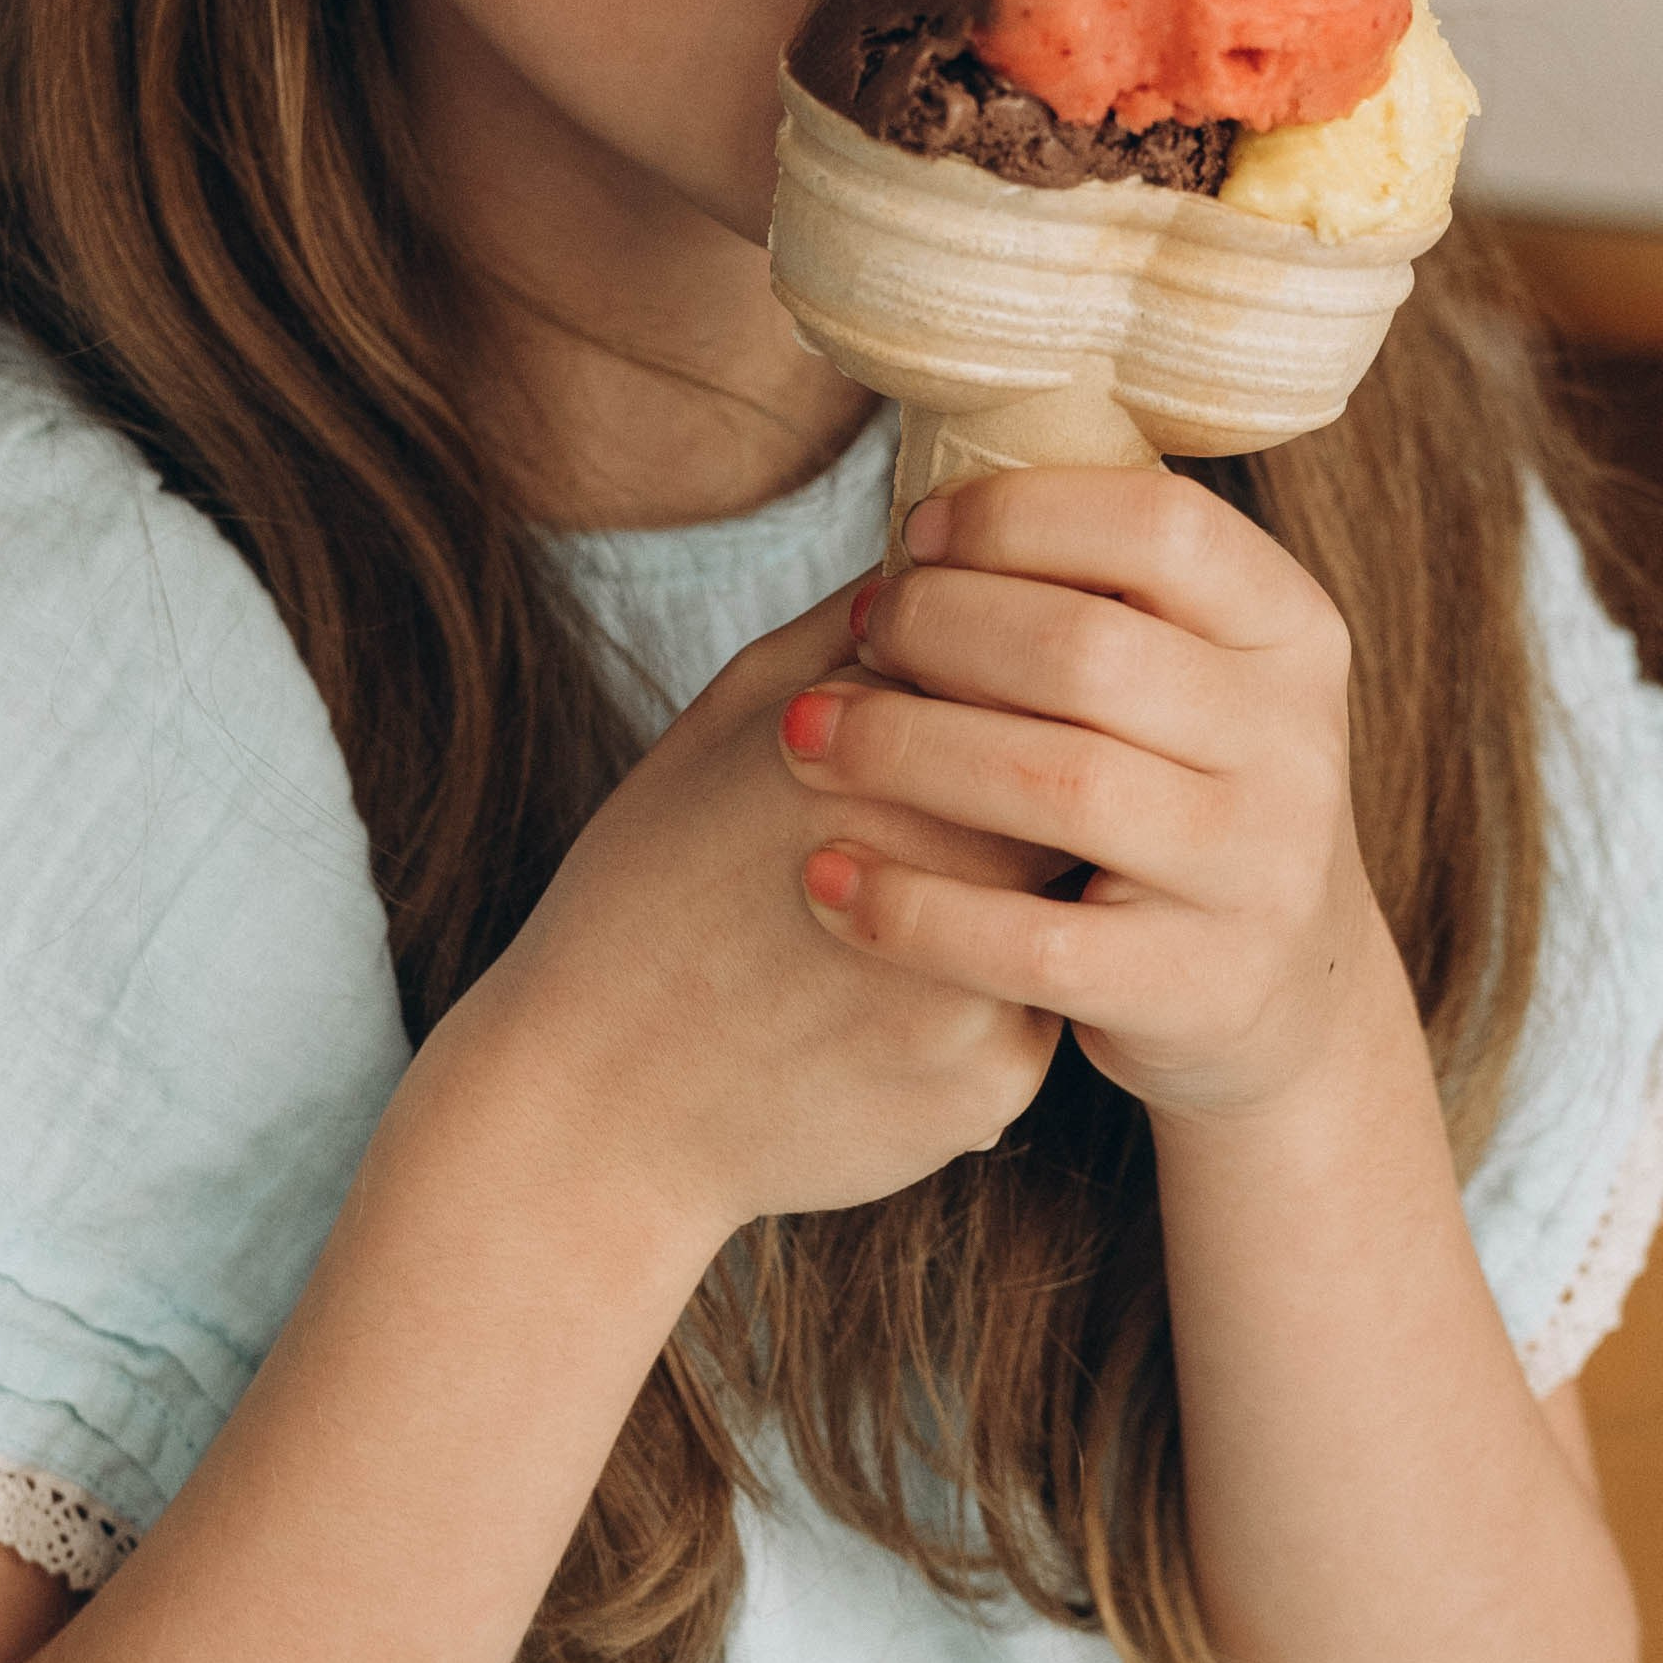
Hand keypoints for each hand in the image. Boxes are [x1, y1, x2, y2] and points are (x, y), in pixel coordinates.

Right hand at [462, 580, 1064, 1244]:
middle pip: (1066, 771)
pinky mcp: (994, 1084)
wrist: (595, 1111)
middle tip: (970, 792)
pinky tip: (892, 1011)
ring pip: (1067, 891)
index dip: (1014, 663)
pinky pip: (1036, 1012)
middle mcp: (940, 857)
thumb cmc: (648, 892)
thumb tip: (938, 551)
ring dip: (1025, 880)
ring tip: (935, 893)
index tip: (987, 682)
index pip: (1020, 660)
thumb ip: (840, 633)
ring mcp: (976, 978)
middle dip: (1036, 768)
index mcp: (868, 748)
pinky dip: (988, 999)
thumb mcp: (720, 724)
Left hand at [779, 468, 1381, 1127]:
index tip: (915, 535)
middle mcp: (1295, 745)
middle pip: (1089, 648)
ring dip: (903, 748)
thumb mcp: (1185, 675)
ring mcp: (1256, 872)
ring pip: (1057, 784)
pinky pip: (1029, 941)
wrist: (1274, 990)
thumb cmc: (1176, 785)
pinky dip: (911, 907)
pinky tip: (828, 880)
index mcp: (1292, 632)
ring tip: (802, 736)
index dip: (1018, 516)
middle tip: (859, 634)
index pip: (1162, 525)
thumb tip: (921, 507)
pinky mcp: (1196, 987)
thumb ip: (1094, 592)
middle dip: (940, 627)